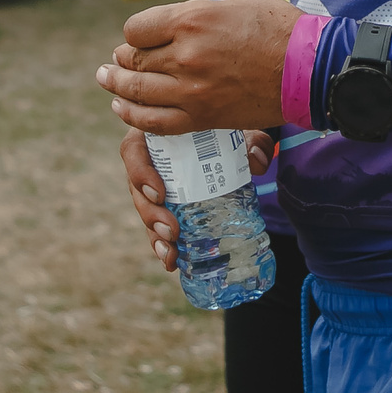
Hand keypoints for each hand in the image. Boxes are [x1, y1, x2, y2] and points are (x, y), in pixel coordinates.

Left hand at [96, 0, 299, 135]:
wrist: (309, 70)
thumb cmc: (282, 28)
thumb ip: (211, 6)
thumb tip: (200, 13)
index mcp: (193, 18)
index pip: (137, 29)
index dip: (134, 34)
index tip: (139, 38)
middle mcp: (185, 53)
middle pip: (134, 60)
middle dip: (122, 61)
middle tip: (116, 62)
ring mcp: (191, 89)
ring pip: (137, 92)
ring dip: (117, 87)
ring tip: (107, 81)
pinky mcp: (202, 116)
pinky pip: (155, 121)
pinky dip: (133, 116)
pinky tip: (122, 109)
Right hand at [121, 127, 273, 272]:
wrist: (232, 141)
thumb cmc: (227, 130)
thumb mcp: (240, 130)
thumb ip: (254, 140)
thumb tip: (257, 161)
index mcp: (155, 134)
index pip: (134, 150)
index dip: (139, 173)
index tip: (160, 193)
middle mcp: (149, 160)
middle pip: (136, 189)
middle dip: (150, 215)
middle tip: (172, 231)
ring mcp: (154, 184)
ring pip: (145, 211)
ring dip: (154, 235)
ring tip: (170, 253)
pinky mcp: (165, 204)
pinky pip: (156, 224)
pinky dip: (162, 244)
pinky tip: (171, 262)